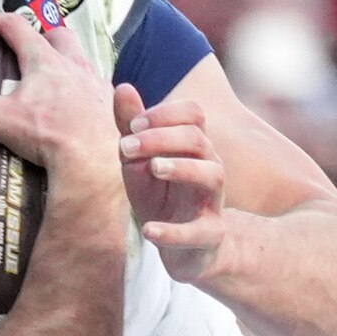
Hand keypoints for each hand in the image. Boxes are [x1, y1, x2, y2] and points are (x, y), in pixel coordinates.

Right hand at [0, 6, 118, 184]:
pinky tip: (74, 107)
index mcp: (42, 59)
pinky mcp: (110, 104)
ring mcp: (94, 82)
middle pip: (55, 33)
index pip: (14, 24)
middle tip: (21, 55)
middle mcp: (72, 63)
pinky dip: (83, 91)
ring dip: (64, 61)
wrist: (94, 161)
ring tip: (49, 81)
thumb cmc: (48, 134)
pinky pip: (97, 87)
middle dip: (37, 37)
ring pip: (80, 57)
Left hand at [115, 84, 233, 287]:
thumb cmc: (161, 199)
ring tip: (153, 168)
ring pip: (212, 175)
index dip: (165, 113)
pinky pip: (199, 232)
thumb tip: (123, 86)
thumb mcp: (139, 163)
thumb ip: (132, 130)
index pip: (194, 114)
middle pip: (198, 139)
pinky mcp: (209, 236)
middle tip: (127, 147)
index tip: (133, 126)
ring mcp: (212, 203)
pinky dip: (173, 232)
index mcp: (194, 148)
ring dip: (181, 168)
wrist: (181, 249)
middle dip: (162, 137)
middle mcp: (209, 169)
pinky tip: (148, 230)